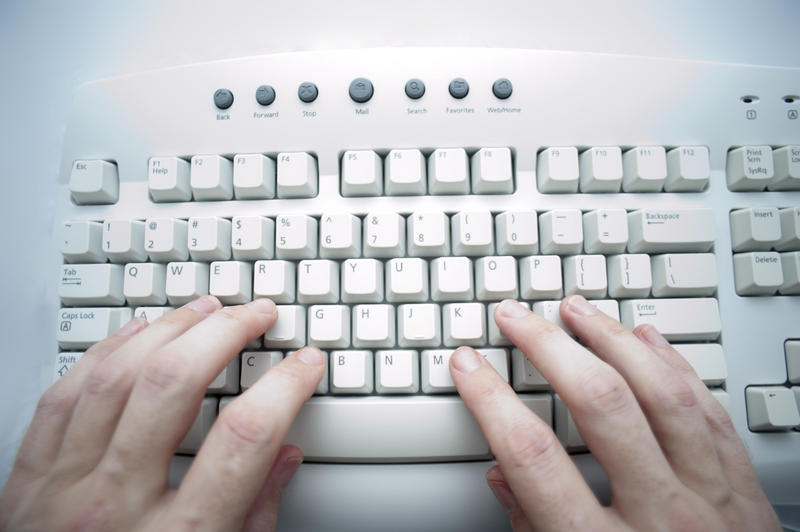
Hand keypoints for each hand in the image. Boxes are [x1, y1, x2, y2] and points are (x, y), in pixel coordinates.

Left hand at [0, 296, 324, 531]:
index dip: (286, 387)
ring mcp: (61, 491)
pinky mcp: (26, 483)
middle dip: (226, 334)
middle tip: (256, 314)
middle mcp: (114, 509)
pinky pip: (60, 397)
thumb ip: (255, 517)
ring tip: (205, 308)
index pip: (246, 438)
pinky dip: (102, 354)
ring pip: (115, 378)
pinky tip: (136, 333)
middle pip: (174, 386)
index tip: (304, 363)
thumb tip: (285, 456)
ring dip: (168, 329)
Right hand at [450, 296, 780, 531]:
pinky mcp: (743, 490)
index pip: (532, 457)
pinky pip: (708, 411)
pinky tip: (648, 337)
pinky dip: (675, 366)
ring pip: (661, 394)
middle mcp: (662, 518)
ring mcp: (711, 499)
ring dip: (612, 340)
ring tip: (576, 308)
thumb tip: (502, 476)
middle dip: (548, 348)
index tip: (468, 366)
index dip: (490, 400)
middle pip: (599, 405)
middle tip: (516, 318)